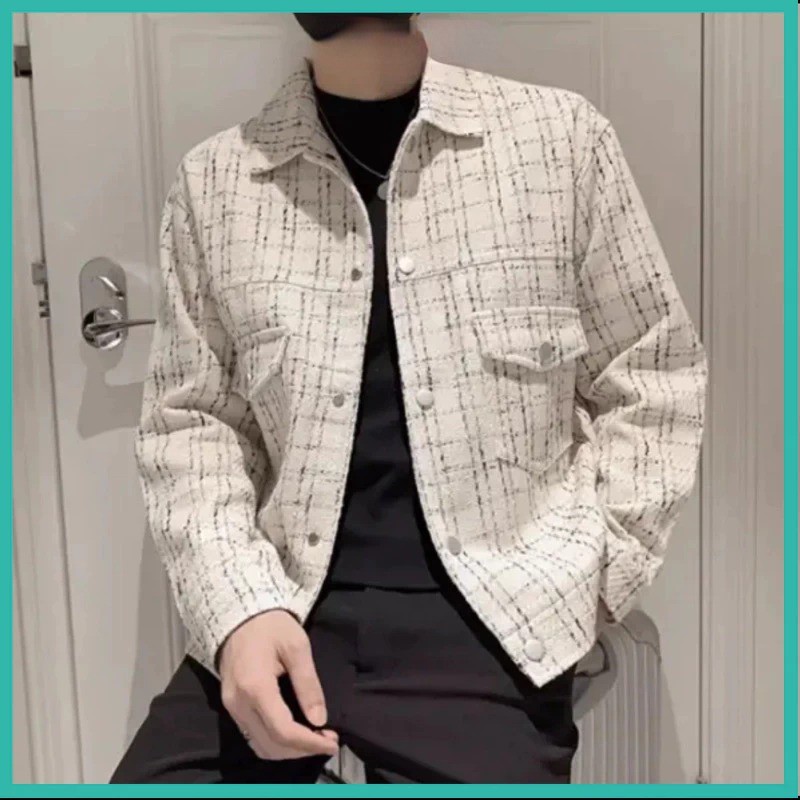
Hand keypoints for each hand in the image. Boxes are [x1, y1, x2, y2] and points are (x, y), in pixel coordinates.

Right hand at [219, 609, 339, 759]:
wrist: (240, 615)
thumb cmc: (272, 626)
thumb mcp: (297, 646)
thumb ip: (308, 683)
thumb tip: (319, 720)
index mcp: (255, 687)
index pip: (283, 731)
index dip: (310, 743)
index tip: (333, 743)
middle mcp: (238, 703)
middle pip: (271, 745)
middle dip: (302, 750)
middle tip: (328, 740)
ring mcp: (231, 708)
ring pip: (260, 746)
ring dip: (289, 751)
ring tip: (315, 739)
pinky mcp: (230, 707)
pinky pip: (252, 736)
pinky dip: (275, 743)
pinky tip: (295, 733)